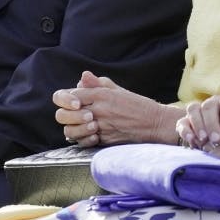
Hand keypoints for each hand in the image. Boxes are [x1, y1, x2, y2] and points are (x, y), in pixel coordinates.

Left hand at [53, 71, 180, 145]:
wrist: (155, 123)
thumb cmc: (139, 105)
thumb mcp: (119, 90)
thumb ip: (99, 84)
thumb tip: (83, 77)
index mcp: (102, 94)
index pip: (70, 94)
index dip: (67, 99)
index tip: (74, 102)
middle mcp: (99, 109)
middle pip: (64, 114)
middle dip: (66, 115)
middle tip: (74, 116)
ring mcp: (100, 125)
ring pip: (70, 131)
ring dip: (73, 129)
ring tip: (83, 126)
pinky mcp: (104, 139)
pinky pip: (84, 142)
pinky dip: (84, 140)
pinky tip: (91, 135)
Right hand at [178, 90, 219, 147]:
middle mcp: (215, 103)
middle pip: (209, 105)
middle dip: (212, 122)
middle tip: (216, 139)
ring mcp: (200, 111)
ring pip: (194, 109)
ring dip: (197, 124)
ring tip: (203, 140)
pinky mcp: (188, 121)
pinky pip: (182, 121)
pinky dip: (185, 129)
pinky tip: (191, 140)